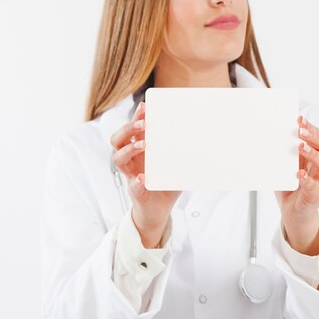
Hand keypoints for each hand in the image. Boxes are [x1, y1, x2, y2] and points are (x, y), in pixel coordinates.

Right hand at [110, 101, 181, 247]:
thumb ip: (181, 153)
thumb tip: (200, 138)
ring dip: (129, 149)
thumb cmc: (165, 185)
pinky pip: (132, 185)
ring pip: (118, 158)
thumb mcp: (175, 166)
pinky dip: (137, 181)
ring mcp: (130, 175)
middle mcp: (131, 161)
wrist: (158, 212)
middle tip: (143, 123)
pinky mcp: (135, 192)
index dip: (136, 117)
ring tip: (143, 145)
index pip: (132, 130)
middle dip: (129, 128)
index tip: (144, 106)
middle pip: (118, 139)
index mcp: (139, 151)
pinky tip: (143, 177)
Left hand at [274, 115, 318, 253]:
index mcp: (318, 156)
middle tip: (300, 131)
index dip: (312, 127)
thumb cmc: (291, 185)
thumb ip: (283, 151)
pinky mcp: (315, 196)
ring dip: (314, 154)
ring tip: (301, 147)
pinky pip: (314, 186)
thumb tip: (267, 134)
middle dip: (316, 136)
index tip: (299, 119)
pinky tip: (299, 174)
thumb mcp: (286, 165)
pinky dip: (307, 179)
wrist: (293, 213)